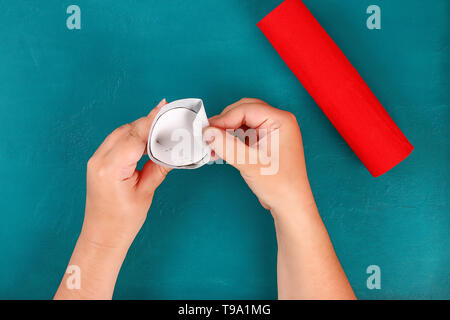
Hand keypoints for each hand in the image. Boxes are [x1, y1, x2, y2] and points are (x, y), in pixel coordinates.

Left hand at [81, 99, 169, 249]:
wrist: (103, 236)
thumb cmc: (123, 221)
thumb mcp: (146, 192)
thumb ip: (159, 167)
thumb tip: (172, 150)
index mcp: (111, 169)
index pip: (134, 137)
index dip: (151, 121)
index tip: (165, 108)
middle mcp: (99, 160)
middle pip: (126, 131)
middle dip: (147, 122)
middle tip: (168, 116)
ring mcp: (96, 160)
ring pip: (120, 133)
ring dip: (139, 128)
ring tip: (159, 127)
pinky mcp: (98, 162)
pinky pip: (116, 141)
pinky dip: (131, 136)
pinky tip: (145, 138)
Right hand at [204, 98, 313, 216]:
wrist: (290, 205)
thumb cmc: (280, 185)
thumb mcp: (249, 163)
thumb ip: (227, 145)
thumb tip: (208, 132)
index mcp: (281, 121)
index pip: (246, 109)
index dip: (224, 118)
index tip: (208, 130)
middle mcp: (278, 123)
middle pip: (243, 112)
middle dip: (224, 123)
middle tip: (208, 135)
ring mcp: (271, 132)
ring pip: (241, 123)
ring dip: (225, 133)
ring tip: (212, 146)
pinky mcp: (264, 143)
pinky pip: (243, 134)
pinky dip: (230, 141)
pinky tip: (219, 151)